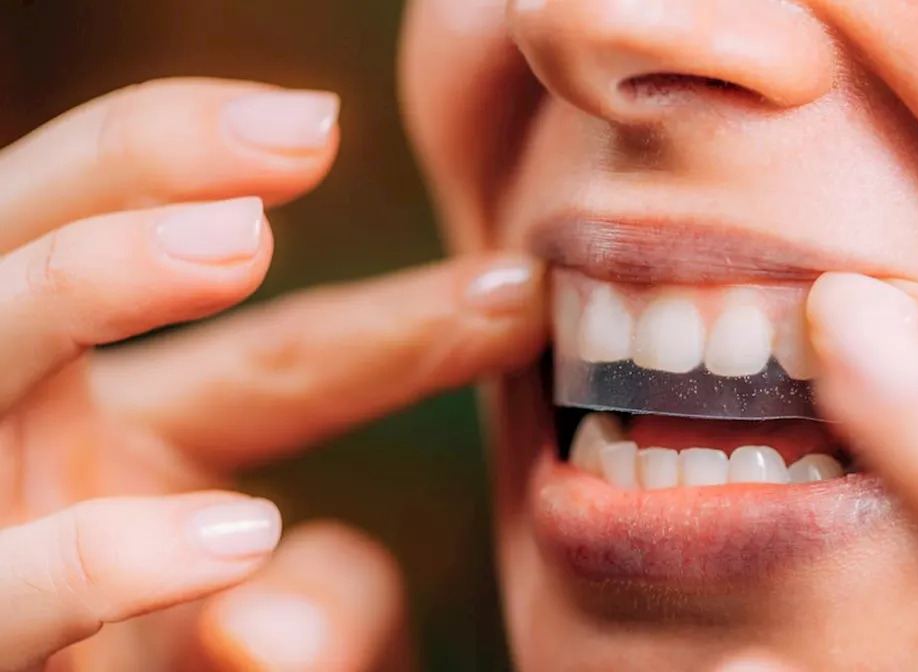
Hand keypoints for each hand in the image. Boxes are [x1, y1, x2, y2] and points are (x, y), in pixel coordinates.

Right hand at [0, 78, 545, 670]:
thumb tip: (280, 628)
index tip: (523, 291)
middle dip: (153, 162)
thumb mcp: (282, 647)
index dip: (400, 319)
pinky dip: (98, 555)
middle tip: (309, 131)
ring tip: (236, 240)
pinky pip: (2, 580)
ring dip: (95, 274)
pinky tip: (233, 538)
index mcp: (132, 440)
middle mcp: (34, 444)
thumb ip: (328, 620)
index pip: (276, 357)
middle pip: (53, 249)